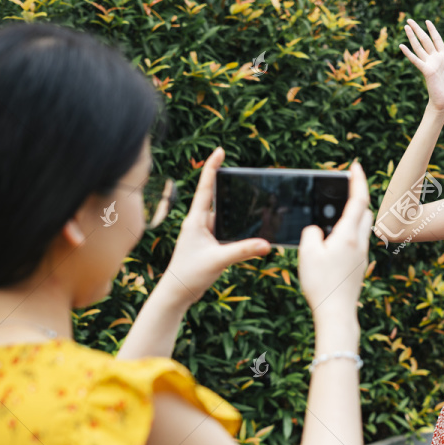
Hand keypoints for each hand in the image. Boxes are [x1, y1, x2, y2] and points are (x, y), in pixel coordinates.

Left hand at [161, 147, 269, 304]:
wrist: (177, 293)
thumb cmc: (189, 275)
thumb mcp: (218, 260)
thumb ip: (243, 251)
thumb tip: (266, 244)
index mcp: (196, 220)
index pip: (205, 188)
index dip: (212, 168)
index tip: (219, 150)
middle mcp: (199, 223)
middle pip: (216, 197)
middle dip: (229, 185)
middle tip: (243, 173)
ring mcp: (204, 233)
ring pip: (224, 215)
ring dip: (236, 210)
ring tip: (254, 202)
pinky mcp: (209, 244)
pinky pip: (227, 230)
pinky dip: (238, 227)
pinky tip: (250, 230)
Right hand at [298, 161, 371, 327]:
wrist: (337, 312)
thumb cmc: (321, 283)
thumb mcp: (307, 252)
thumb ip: (311, 233)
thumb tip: (317, 230)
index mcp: (348, 234)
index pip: (358, 199)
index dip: (358, 180)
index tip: (355, 166)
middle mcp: (360, 242)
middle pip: (364, 211)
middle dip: (356, 197)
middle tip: (343, 188)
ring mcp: (362, 255)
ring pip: (362, 227)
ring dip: (352, 216)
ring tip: (335, 212)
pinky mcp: (359, 266)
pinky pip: (357, 241)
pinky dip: (348, 232)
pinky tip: (334, 240)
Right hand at [399, 19, 443, 113]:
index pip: (437, 40)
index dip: (432, 30)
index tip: (427, 21)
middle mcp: (435, 59)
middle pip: (425, 40)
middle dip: (418, 30)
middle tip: (409, 20)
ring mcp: (429, 64)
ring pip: (419, 47)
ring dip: (412, 36)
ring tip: (406, 26)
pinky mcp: (426, 70)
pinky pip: (416, 60)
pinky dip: (408, 53)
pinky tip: (401, 46)